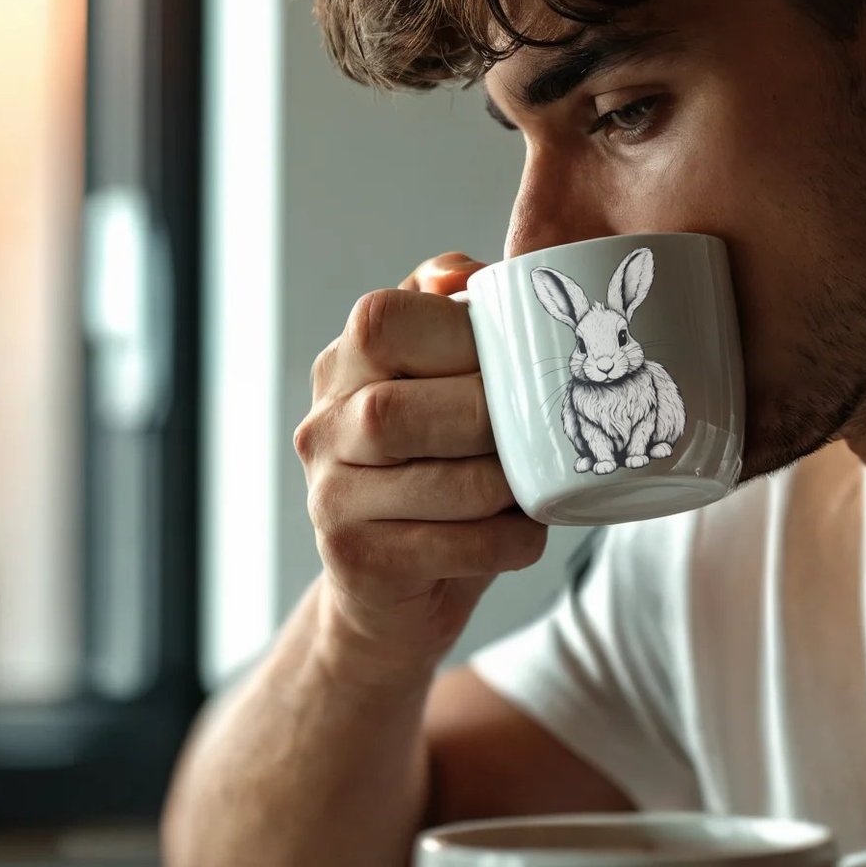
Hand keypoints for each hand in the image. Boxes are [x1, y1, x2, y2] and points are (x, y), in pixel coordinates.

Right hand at [295, 251, 546, 671]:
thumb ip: (455, 318)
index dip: (462, 335)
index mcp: (344, 365)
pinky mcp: (358, 563)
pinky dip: (509, 539)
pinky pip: (456, 544)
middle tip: (542, 427)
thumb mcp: (442, 383)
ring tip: (538, 482)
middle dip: (490, 417)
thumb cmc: (437, 468)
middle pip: (400, 409)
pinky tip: (523, 532)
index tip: (519, 359)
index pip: (385, 320)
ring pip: (441, 480)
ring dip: (509, 484)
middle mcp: (322, 426)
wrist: (393, 593)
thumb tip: (468, 273)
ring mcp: (331, 498)